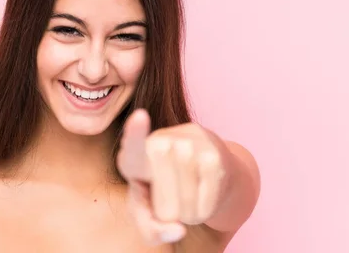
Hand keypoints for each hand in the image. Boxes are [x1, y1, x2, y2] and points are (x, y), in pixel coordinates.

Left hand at [116, 109, 227, 244]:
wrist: (207, 172)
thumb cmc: (165, 193)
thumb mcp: (148, 212)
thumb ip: (151, 228)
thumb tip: (177, 231)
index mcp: (134, 155)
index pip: (134, 145)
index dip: (135, 132)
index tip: (139, 116)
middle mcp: (160, 143)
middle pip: (165, 209)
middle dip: (170, 215)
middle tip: (171, 195)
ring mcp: (189, 146)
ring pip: (186, 210)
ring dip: (188, 213)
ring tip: (186, 190)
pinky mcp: (214, 156)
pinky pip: (206, 206)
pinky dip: (204, 211)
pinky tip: (202, 191)